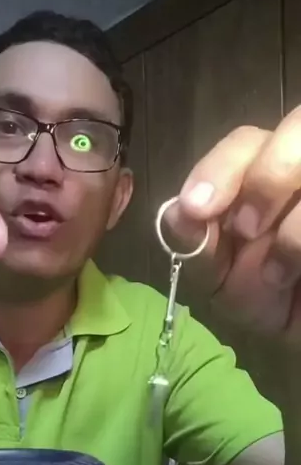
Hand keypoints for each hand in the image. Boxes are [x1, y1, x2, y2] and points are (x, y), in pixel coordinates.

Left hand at [165, 105, 300, 349]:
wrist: (297, 335)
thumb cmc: (260, 300)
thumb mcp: (217, 281)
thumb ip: (196, 248)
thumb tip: (175, 214)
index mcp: (261, 172)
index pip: (245, 143)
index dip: (219, 168)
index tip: (196, 208)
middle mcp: (300, 168)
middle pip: (296, 129)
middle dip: (267, 179)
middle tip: (247, 229)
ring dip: (296, 227)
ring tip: (274, 275)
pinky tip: (296, 278)